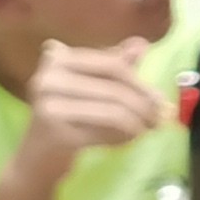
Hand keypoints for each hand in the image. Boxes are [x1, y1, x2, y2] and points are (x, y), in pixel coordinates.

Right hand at [19, 38, 166, 175]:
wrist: (37, 156)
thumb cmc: (69, 117)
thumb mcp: (92, 86)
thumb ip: (115, 64)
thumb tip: (142, 44)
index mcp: (57, 59)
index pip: (112, 64)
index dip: (140, 83)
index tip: (160, 99)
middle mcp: (48, 77)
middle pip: (115, 87)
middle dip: (144, 104)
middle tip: (162, 117)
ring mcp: (48, 103)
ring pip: (113, 110)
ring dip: (139, 122)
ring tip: (150, 129)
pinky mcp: (55, 131)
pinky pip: (105, 130)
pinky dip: (124, 135)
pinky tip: (130, 139)